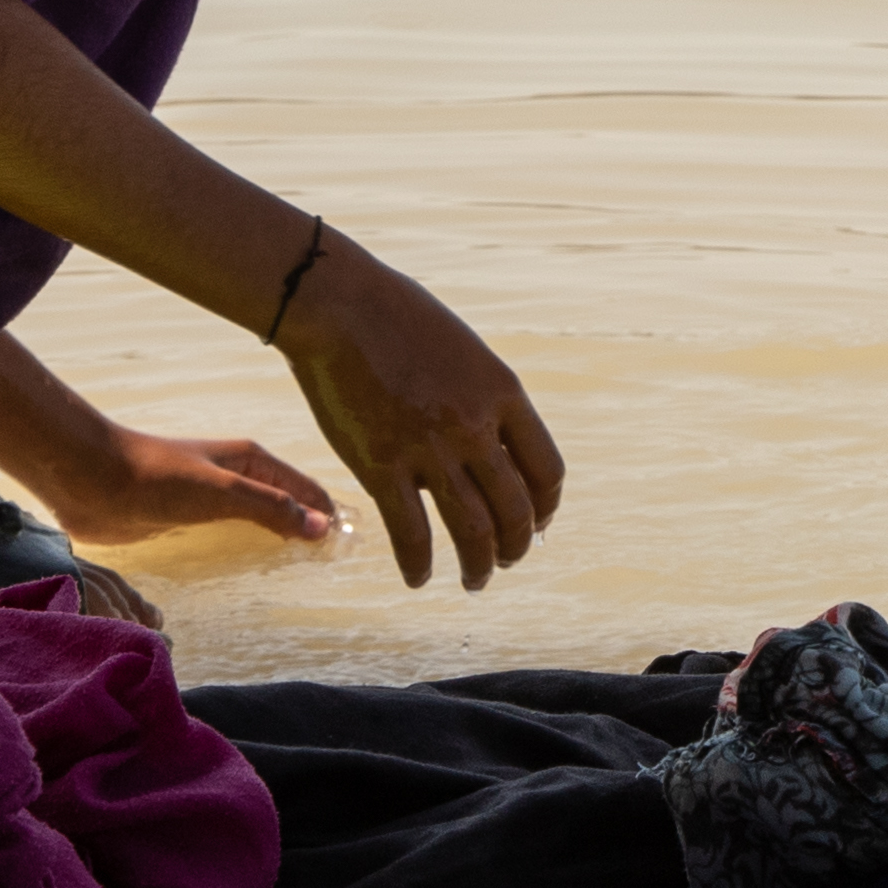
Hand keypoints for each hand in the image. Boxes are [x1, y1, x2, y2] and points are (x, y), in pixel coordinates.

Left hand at [29, 424, 342, 554]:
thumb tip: (322, 528)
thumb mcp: (222, 491)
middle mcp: (239, 478)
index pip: (309, 490)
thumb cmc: (156, 478)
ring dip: (277, 548)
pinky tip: (247, 582)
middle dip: (309, 534)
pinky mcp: (187, 522)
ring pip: (259, 526)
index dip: (330, 517)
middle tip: (330, 576)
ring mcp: (214, 501)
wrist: (91, 479)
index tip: (349, 553)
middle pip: (288, 507)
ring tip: (297, 584)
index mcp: (254, 461)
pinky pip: (227, 542)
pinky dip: (243, 558)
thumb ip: (271, 508)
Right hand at [279, 236, 566, 591]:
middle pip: (515, 508)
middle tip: (507, 561)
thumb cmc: (398, 317)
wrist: (341, 305)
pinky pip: (412, 533)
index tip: (538, 521)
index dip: (546, 505)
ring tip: (476, 581)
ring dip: (479, 565)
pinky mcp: (381, 467)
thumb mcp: (464, 352)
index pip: (546, 469)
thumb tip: (490, 441)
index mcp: (504, 393)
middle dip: (516, 545)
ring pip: (472, 530)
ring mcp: (430, 449)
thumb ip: (482, 398)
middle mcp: (476, 427)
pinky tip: (419, 579)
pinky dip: (419, 564)